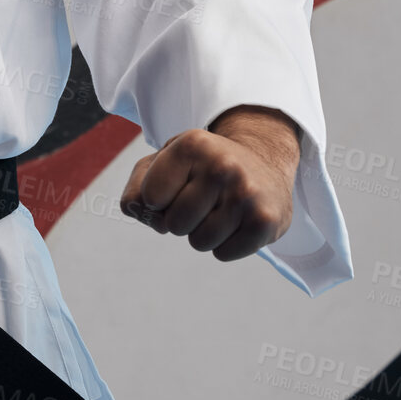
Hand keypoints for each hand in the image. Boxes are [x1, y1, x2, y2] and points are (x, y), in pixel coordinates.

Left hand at [119, 105, 300, 262]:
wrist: (264, 165)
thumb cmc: (203, 168)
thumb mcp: (166, 162)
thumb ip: (136, 186)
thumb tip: (135, 209)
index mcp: (192, 145)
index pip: (150, 197)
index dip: (158, 200)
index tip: (177, 186)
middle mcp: (222, 166)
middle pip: (173, 224)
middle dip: (182, 219)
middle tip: (203, 201)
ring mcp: (246, 194)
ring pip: (198, 242)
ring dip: (204, 233)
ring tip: (221, 210)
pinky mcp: (265, 221)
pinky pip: (223, 254)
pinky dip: (225, 245)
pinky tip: (238, 222)